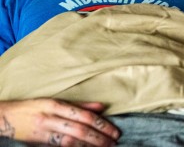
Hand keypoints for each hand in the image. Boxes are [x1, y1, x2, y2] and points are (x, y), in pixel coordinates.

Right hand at [0, 99, 119, 145]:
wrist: (5, 118)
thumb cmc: (34, 107)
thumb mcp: (55, 101)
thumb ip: (80, 105)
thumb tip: (102, 106)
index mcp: (55, 105)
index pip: (84, 116)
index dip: (101, 124)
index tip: (114, 131)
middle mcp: (50, 119)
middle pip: (79, 130)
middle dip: (99, 137)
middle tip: (114, 142)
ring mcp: (43, 133)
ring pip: (70, 142)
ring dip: (90, 146)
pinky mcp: (39, 144)